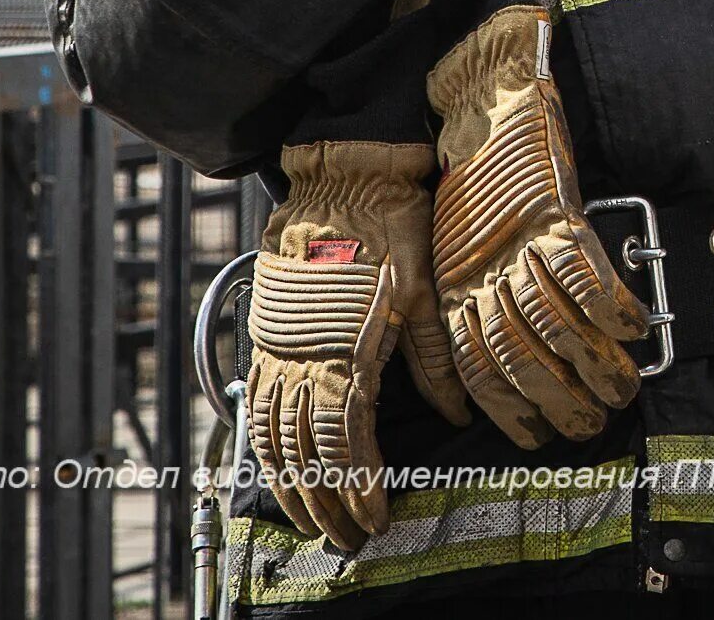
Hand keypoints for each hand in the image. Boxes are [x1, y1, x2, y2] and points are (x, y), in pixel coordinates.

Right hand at [245, 141, 469, 551]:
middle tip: (347, 539)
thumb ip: (437, 358)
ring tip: (313, 520)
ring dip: (292, 485)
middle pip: (304, 452)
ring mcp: (276, 346)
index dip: (359, 487)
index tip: (376, 518)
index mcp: (346, 347)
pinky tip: (279, 470)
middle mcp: (301, 355)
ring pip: (272, 436)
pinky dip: (265, 447)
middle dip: (326, 503)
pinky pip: (257, 404)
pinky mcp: (266, 334)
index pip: (346, 441)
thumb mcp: (427, 289)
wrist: (343, 174)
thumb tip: (456, 415)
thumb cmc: (393, 223)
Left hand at [428, 7, 648, 448]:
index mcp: (452, 281)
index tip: (539, 436)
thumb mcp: (452, 242)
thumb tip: (468, 372)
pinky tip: (634, 328)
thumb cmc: (477, 170)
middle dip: (558, 398)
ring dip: (593, 362)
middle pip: (518, 352)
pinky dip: (611, 304)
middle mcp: (479, 267)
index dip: (510, 407)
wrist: (487, 93)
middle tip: (591, 422)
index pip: (478, 364)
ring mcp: (517, 238)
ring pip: (554, 320)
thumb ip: (464, 302)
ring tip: (623, 387)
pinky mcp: (552, 207)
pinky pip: (583, 269)